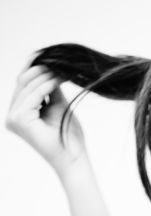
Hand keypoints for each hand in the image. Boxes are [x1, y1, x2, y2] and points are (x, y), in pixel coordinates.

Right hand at [5, 59, 86, 177]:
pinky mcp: (19, 120)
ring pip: (28, 86)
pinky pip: (34, 95)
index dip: (36, 68)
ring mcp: (13, 119)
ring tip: (62, 68)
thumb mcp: (58, 105)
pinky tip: (59, 78)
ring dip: (46, 75)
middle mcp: (12, 116)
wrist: (73, 158)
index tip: (52, 56)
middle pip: (23, 82)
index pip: (24, 84)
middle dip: (41, 69)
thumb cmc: (68, 137)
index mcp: (18, 113)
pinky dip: (47, 84)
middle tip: (59, 60)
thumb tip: (49, 65)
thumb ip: (50, 87)